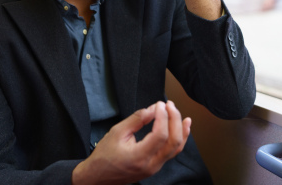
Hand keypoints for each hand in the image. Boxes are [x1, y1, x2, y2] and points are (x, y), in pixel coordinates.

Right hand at [71, 101, 190, 184]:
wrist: (98, 177)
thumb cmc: (105, 156)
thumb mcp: (117, 132)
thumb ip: (137, 120)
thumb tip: (153, 109)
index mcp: (139, 157)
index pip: (160, 135)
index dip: (163, 117)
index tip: (159, 104)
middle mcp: (151, 165)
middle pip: (174, 141)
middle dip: (174, 119)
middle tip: (168, 104)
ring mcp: (155, 167)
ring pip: (177, 147)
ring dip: (180, 127)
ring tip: (176, 111)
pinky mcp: (156, 165)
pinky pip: (173, 151)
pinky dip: (180, 137)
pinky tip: (183, 126)